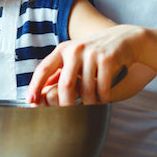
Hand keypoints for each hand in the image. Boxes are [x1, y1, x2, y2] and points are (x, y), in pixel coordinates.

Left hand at [27, 24, 148, 104]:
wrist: (125, 38)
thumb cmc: (95, 52)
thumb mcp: (75, 55)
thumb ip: (60, 70)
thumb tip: (42, 92)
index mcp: (63, 49)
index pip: (43, 69)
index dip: (35, 86)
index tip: (31, 102)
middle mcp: (75, 50)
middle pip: (66, 85)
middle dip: (65, 105)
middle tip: (66, 118)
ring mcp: (92, 54)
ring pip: (86, 89)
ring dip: (89, 104)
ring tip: (90, 109)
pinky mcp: (108, 59)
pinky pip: (102, 87)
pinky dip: (102, 99)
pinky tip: (103, 102)